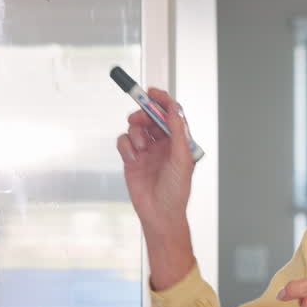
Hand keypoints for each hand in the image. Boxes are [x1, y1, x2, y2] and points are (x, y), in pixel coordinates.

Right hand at [116, 87, 196, 288]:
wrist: (159, 213)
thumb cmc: (176, 191)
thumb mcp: (182, 159)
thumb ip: (178, 132)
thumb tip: (175, 110)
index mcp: (179, 141)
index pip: (170, 114)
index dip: (162, 101)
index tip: (152, 93)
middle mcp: (163, 143)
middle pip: (150, 117)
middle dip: (143, 114)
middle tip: (139, 117)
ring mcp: (147, 150)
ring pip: (136, 127)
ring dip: (136, 132)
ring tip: (141, 147)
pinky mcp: (132, 158)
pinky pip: (124, 142)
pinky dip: (126, 146)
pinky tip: (133, 157)